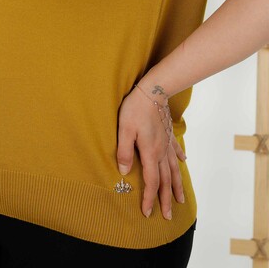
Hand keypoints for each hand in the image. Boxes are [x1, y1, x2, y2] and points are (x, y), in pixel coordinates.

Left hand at [116, 85, 185, 219]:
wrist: (153, 91)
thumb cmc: (135, 109)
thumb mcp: (124, 129)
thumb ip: (124, 151)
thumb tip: (124, 172)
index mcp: (150, 153)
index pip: (151, 181)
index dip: (149, 198)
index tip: (147, 213)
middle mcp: (161, 151)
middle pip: (165, 180)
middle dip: (165, 199)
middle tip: (168, 216)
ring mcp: (167, 143)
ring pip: (174, 169)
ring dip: (177, 186)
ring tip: (181, 199)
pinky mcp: (169, 134)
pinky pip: (176, 151)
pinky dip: (179, 160)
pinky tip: (183, 163)